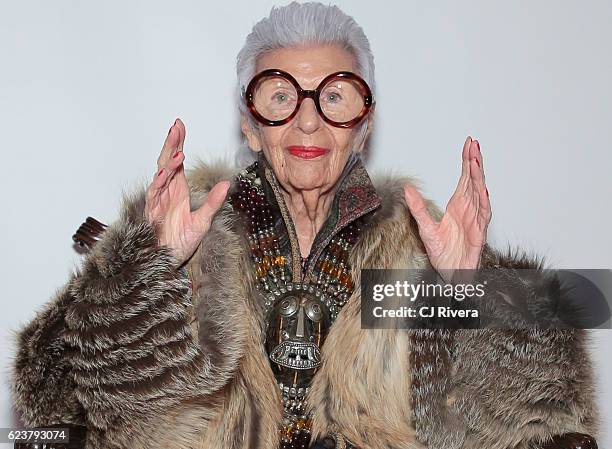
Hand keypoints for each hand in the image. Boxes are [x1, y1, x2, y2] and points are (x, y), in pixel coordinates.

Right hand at [145, 118, 229, 266]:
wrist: (168, 262)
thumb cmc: (182, 242)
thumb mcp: (203, 221)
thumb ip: (214, 202)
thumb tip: (226, 184)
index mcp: (178, 190)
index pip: (177, 162)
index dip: (178, 143)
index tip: (180, 126)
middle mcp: (167, 192)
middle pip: (167, 162)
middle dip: (171, 144)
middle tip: (176, 127)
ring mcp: (158, 201)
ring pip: (160, 176)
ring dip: (168, 163)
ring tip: (178, 151)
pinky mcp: (151, 213)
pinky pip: (154, 195)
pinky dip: (159, 183)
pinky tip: (165, 173)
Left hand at [403, 136, 491, 282]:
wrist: (451, 275)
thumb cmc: (444, 254)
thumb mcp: (425, 227)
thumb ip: (417, 208)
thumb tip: (407, 190)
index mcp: (459, 206)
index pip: (465, 178)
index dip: (467, 160)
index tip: (468, 144)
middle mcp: (469, 210)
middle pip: (474, 181)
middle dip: (474, 162)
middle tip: (473, 144)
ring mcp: (476, 221)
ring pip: (480, 194)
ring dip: (478, 178)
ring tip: (475, 161)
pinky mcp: (479, 234)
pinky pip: (483, 216)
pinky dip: (484, 203)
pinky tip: (482, 190)